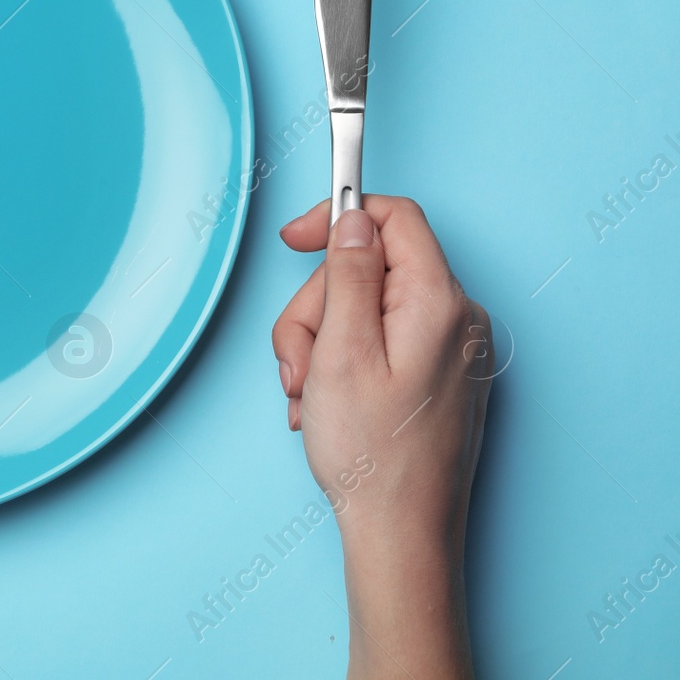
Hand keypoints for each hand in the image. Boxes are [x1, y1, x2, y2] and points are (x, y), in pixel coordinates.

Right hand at [271, 196, 490, 679]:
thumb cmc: (372, 454)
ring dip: (323, 345)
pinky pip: (382, 343)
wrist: (401, 534)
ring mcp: (452, 351)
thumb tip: (353, 219)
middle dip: (318, 309)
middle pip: (369, 269)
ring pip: (367, 309)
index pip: (394, 218)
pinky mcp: (440, 377)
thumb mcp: (343, 349)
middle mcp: (457, 319)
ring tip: (309, 395)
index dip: (339, 216)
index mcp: (438, 302)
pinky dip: (344, 365)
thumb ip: (350, 272)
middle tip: (299, 362)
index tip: (293, 238)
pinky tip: (327, 405)